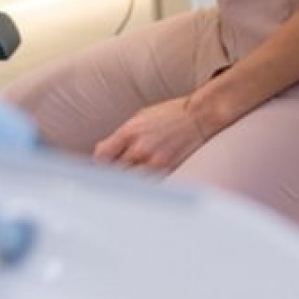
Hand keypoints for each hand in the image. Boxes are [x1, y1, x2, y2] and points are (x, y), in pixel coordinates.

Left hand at [92, 96, 209, 173]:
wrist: (199, 116)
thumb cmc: (170, 114)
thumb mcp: (141, 116)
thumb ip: (120, 135)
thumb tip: (101, 151)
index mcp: (129, 131)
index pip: (101, 156)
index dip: (99, 163)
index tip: (102, 165)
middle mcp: (139, 147)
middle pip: (113, 172)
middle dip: (111, 173)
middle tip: (113, 174)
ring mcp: (153, 161)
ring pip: (128, 182)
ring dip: (126, 181)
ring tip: (128, 179)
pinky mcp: (166, 170)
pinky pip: (146, 184)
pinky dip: (142, 185)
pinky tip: (143, 182)